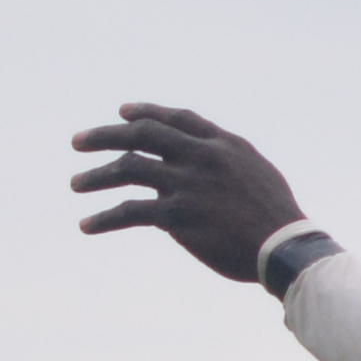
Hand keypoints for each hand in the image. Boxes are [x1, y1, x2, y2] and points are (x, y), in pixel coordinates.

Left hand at [68, 103, 304, 279]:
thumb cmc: (277, 217)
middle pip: (143, 135)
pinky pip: (130, 212)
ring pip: (128, 168)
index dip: (146, 113)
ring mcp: (187, 184)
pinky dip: (104, 218)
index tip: (122, 112)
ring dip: (96, 176)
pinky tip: (87, 225)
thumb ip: (225, 162)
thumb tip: (197, 163)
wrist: (285, 248)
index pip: (176, 119)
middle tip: (77, 142)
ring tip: (75, 184)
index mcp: (222, 144)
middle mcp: (201, 156)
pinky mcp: (178, 216)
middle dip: (105, 136)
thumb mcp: (257, 173)